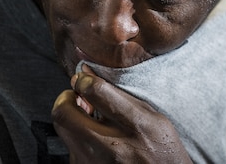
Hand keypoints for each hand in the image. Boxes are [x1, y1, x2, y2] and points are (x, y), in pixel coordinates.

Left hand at [52, 64, 192, 162]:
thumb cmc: (161, 152)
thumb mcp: (153, 119)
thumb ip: (120, 94)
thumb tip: (86, 73)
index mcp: (136, 126)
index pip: (96, 92)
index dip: (83, 79)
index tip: (83, 78)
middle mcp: (112, 148)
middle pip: (63, 113)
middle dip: (65, 99)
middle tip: (77, 97)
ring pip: (64, 131)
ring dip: (72, 119)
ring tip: (90, 119)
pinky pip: (71, 147)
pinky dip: (78, 137)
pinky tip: (95, 139)